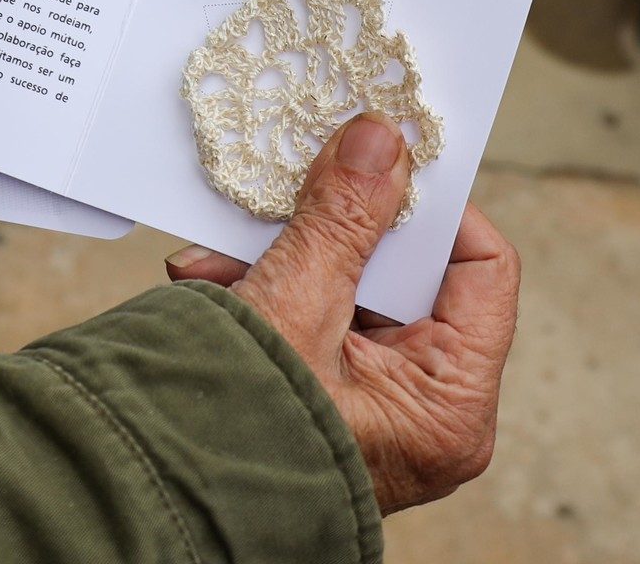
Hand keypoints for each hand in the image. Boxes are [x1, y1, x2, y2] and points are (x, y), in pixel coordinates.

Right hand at [165, 113, 519, 513]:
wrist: (156, 500)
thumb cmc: (238, 433)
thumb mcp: (294, 305)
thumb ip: (341, 217)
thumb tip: (380, 140)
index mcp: (451, 405)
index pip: (482, 268)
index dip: (436, 205)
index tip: (384, 158)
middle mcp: (424, 412)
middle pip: (407, 274)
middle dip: (335, 229)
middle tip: (293, 189)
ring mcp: (375, 408)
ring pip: (351, 290)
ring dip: (285, 256)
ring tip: (226, 251)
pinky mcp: (326, 400)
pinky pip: (315, 320)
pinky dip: (266, 291)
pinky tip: (213, 278)